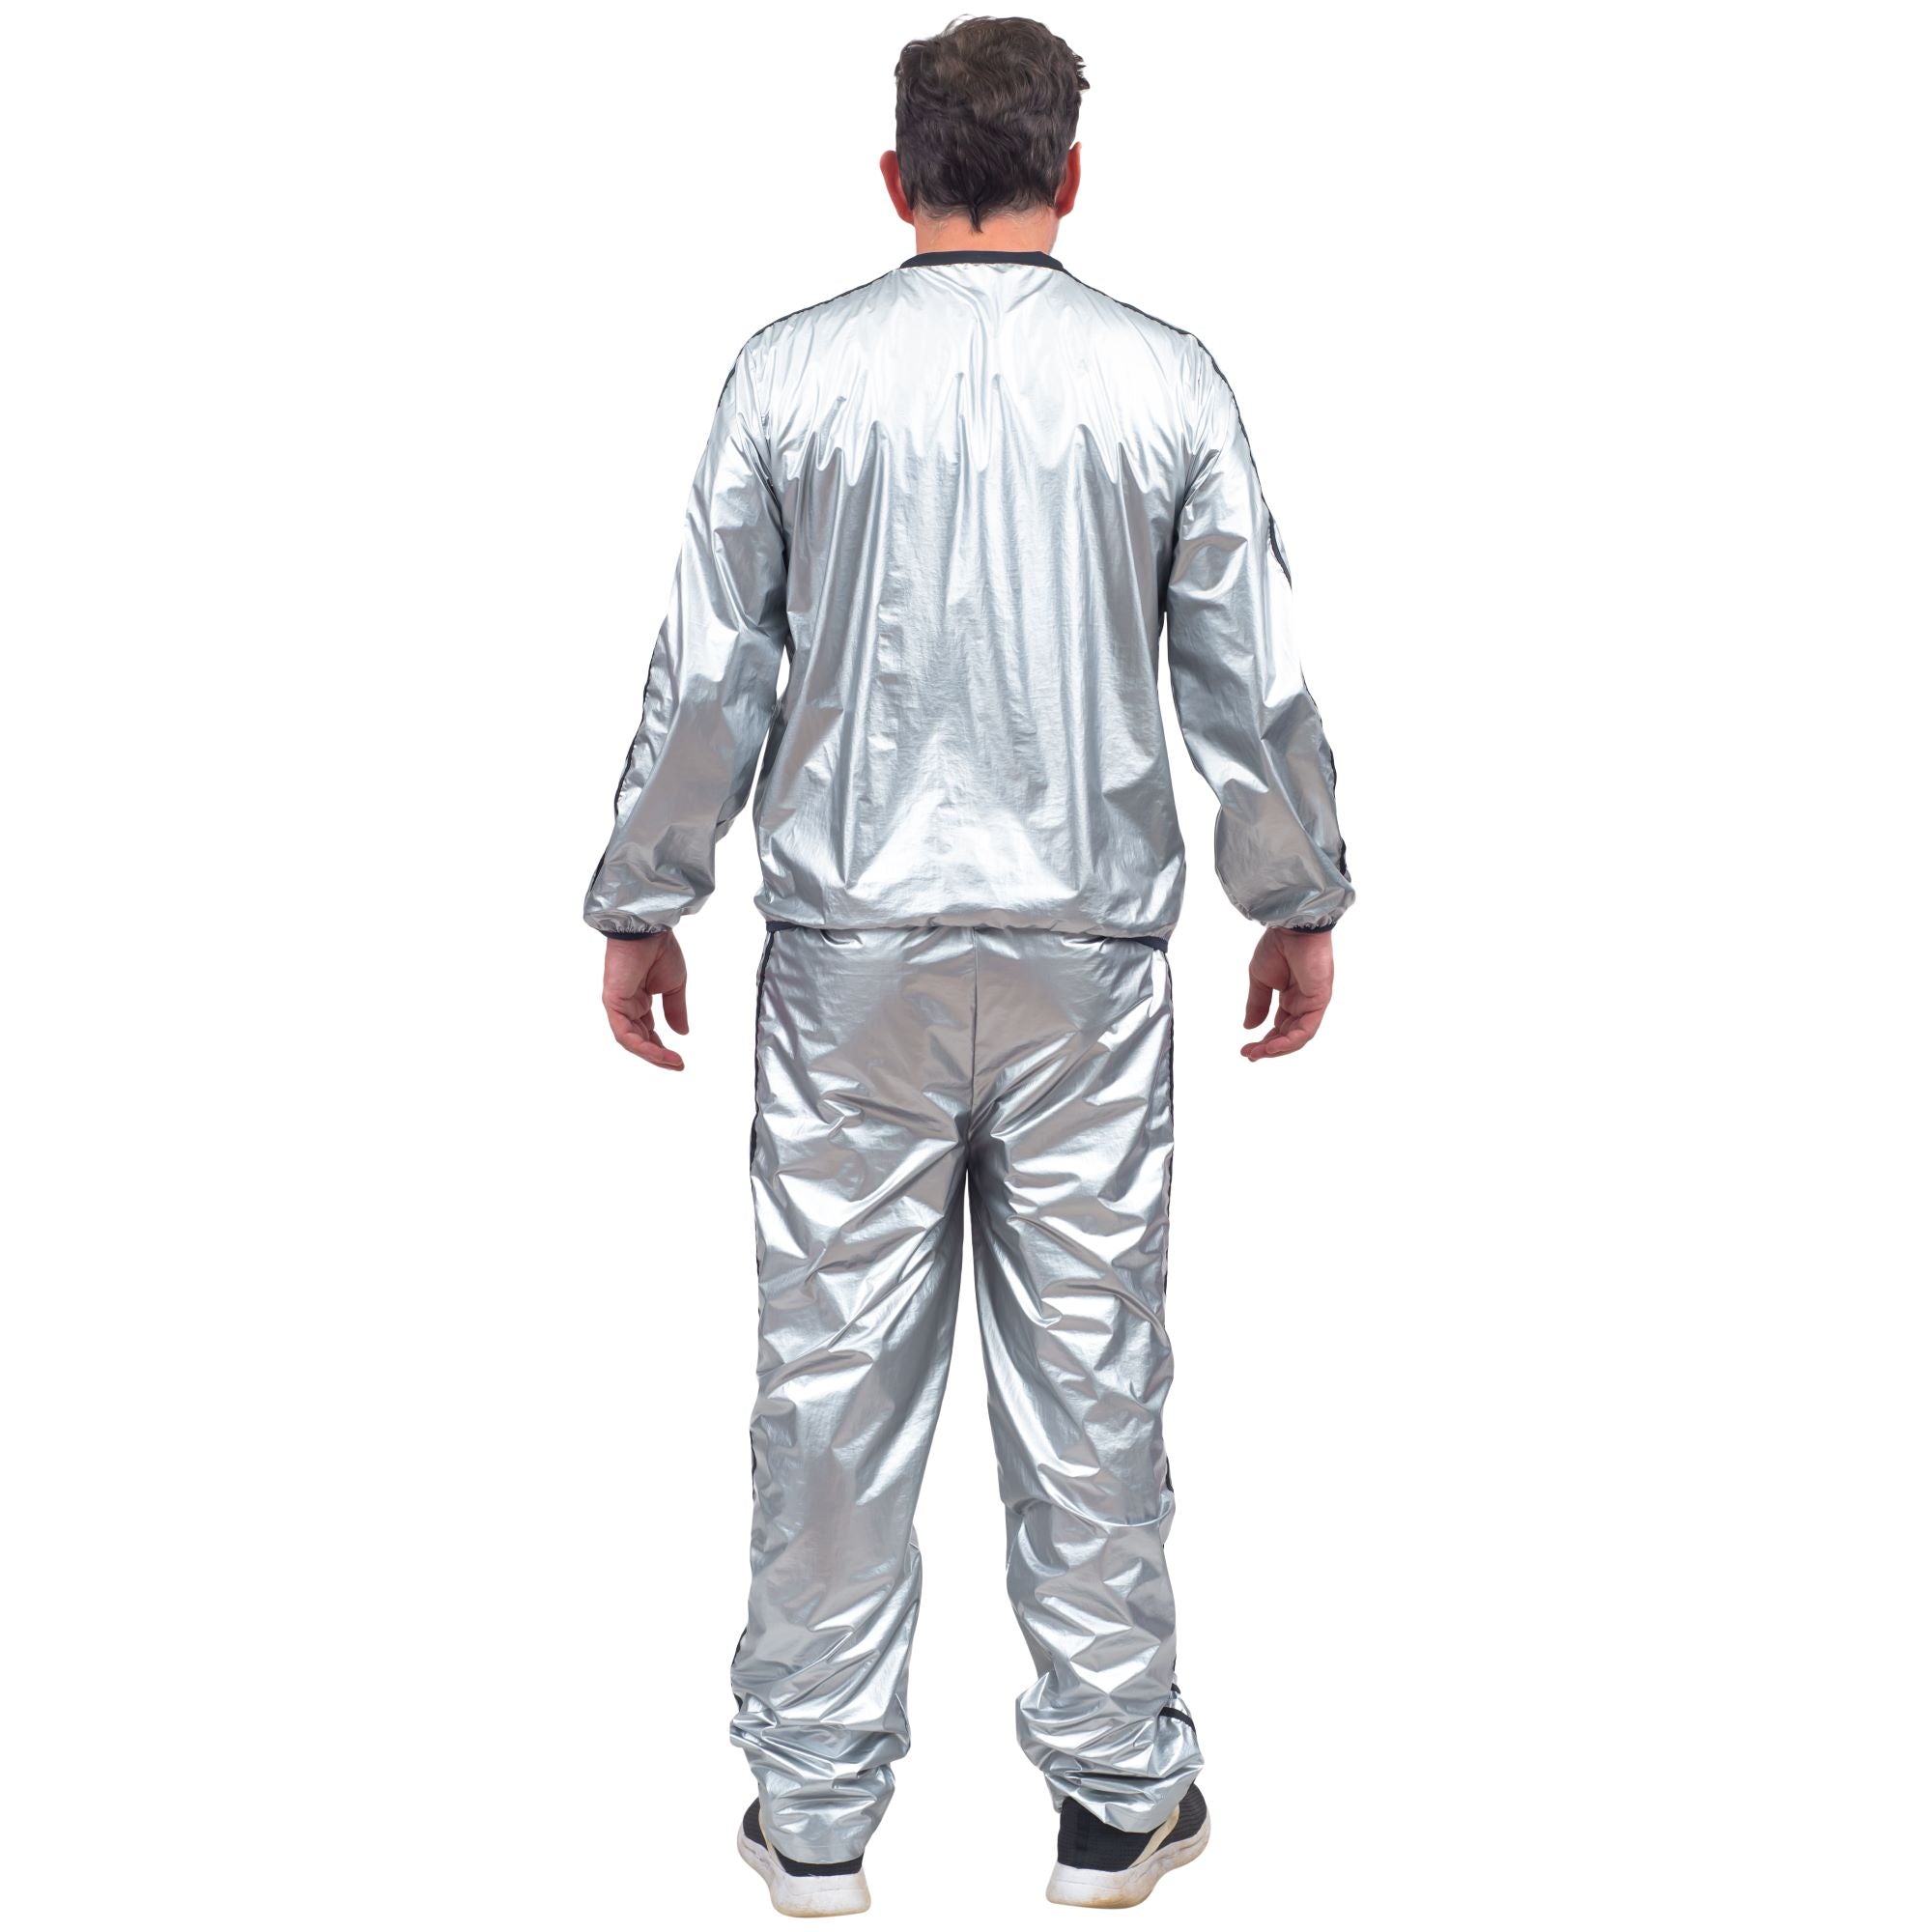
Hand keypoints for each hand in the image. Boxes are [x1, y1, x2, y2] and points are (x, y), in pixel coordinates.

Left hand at [601, 932, 688, 1069]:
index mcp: (638, 1000)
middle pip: (639, 1039)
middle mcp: (626, 1005)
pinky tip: (659, 1053)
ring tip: (672, 1062)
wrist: (650, 930)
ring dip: (652, 1055)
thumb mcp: (674, 986)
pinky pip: (624, 1034)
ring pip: (631, 1041)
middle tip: (676, 1064)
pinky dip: (641, 1046)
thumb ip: (676, 1010)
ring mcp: (617, 1005)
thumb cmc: (659, 950)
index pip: (647, 1031)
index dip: (661, 1047)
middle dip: (657, 1055)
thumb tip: (682, 1033)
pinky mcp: (612, 1003)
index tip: (678, 1059)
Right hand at [1241, 927, 1333, 1060]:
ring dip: (1278, 1048)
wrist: (1291, 928)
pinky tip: (1272, 1046)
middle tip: (1250, 1055)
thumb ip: (1257, 1004)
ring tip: (1258, 1053)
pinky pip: (1306, 1029)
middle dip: (1269, 1048)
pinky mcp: (1319, 1001)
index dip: (1265, 1041)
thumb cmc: (1278, 947)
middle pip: (1289, 1035)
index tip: (1247, 1050)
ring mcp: (1313, 1003)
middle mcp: (1304, 1003)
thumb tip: (1249, 1027)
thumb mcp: (1260, 980)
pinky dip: (1290, 1041)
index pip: (1281, 1027)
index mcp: (1291, 998)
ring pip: (1299, 1037)